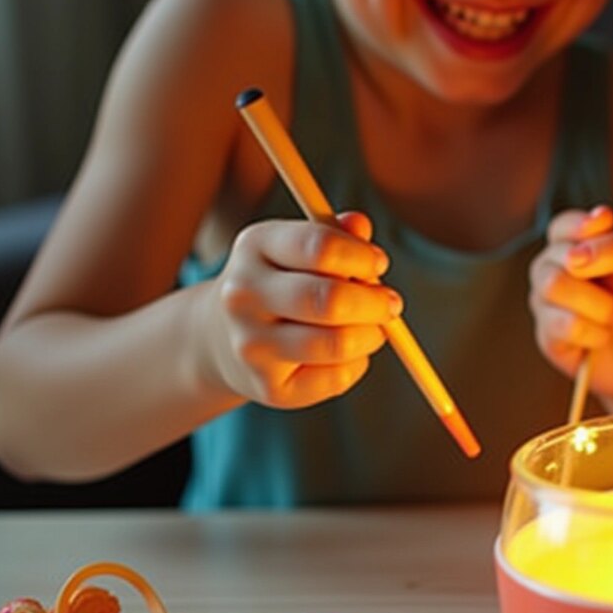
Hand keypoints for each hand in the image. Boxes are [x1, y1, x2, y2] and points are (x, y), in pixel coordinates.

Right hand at [199, 211, 399, 407]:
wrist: (220, 338)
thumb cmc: (280, 283)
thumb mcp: (298, 248)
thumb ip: (335, 234)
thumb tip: (360, 225)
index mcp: (255, 246)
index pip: (319, 246)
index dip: (361, 256)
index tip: (378, 265)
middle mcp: (244, 295)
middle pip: (330, 299)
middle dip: (375, 303)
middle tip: (391, 304)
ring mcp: (252, 345)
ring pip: (337, 344)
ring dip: (371, 336)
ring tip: (373, 330)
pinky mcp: (269, 387)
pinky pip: (336, 379)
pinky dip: (356, 365)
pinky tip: (347, 355)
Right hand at [528, 205, 612, 402]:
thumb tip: (578, 255)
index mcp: (588, 241)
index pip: (567, 224)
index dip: (580, 226)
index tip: (604, 225)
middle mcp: (561, 265)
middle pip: (557, 254)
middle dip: (597, 273)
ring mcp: (548, 299)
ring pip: (553, 285)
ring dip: (597, 305)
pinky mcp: (546, 333)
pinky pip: (559, 324)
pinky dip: (592, 333)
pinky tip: (601, 337)